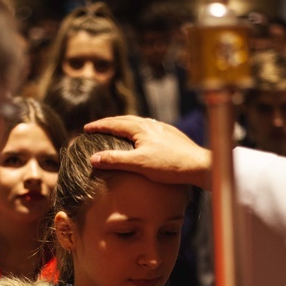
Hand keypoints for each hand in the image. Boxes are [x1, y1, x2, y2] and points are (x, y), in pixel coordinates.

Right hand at [84, 116, 212, 189]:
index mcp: (140, 128)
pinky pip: (150, 129)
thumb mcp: (138, 164)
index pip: (114, 123)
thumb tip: (93, 158)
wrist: (199, 165)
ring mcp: (163, 129)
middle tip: (97, 127)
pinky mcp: (172, 136)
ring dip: (125, 125)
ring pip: (139, 123)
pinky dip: (139, 130)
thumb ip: (115, 160)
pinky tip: (144, 137)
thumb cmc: (170, 165)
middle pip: (125, 119)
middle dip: (110, 123)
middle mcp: (151, 124)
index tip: (86, 129)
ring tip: (117, 129)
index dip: (98, 126)